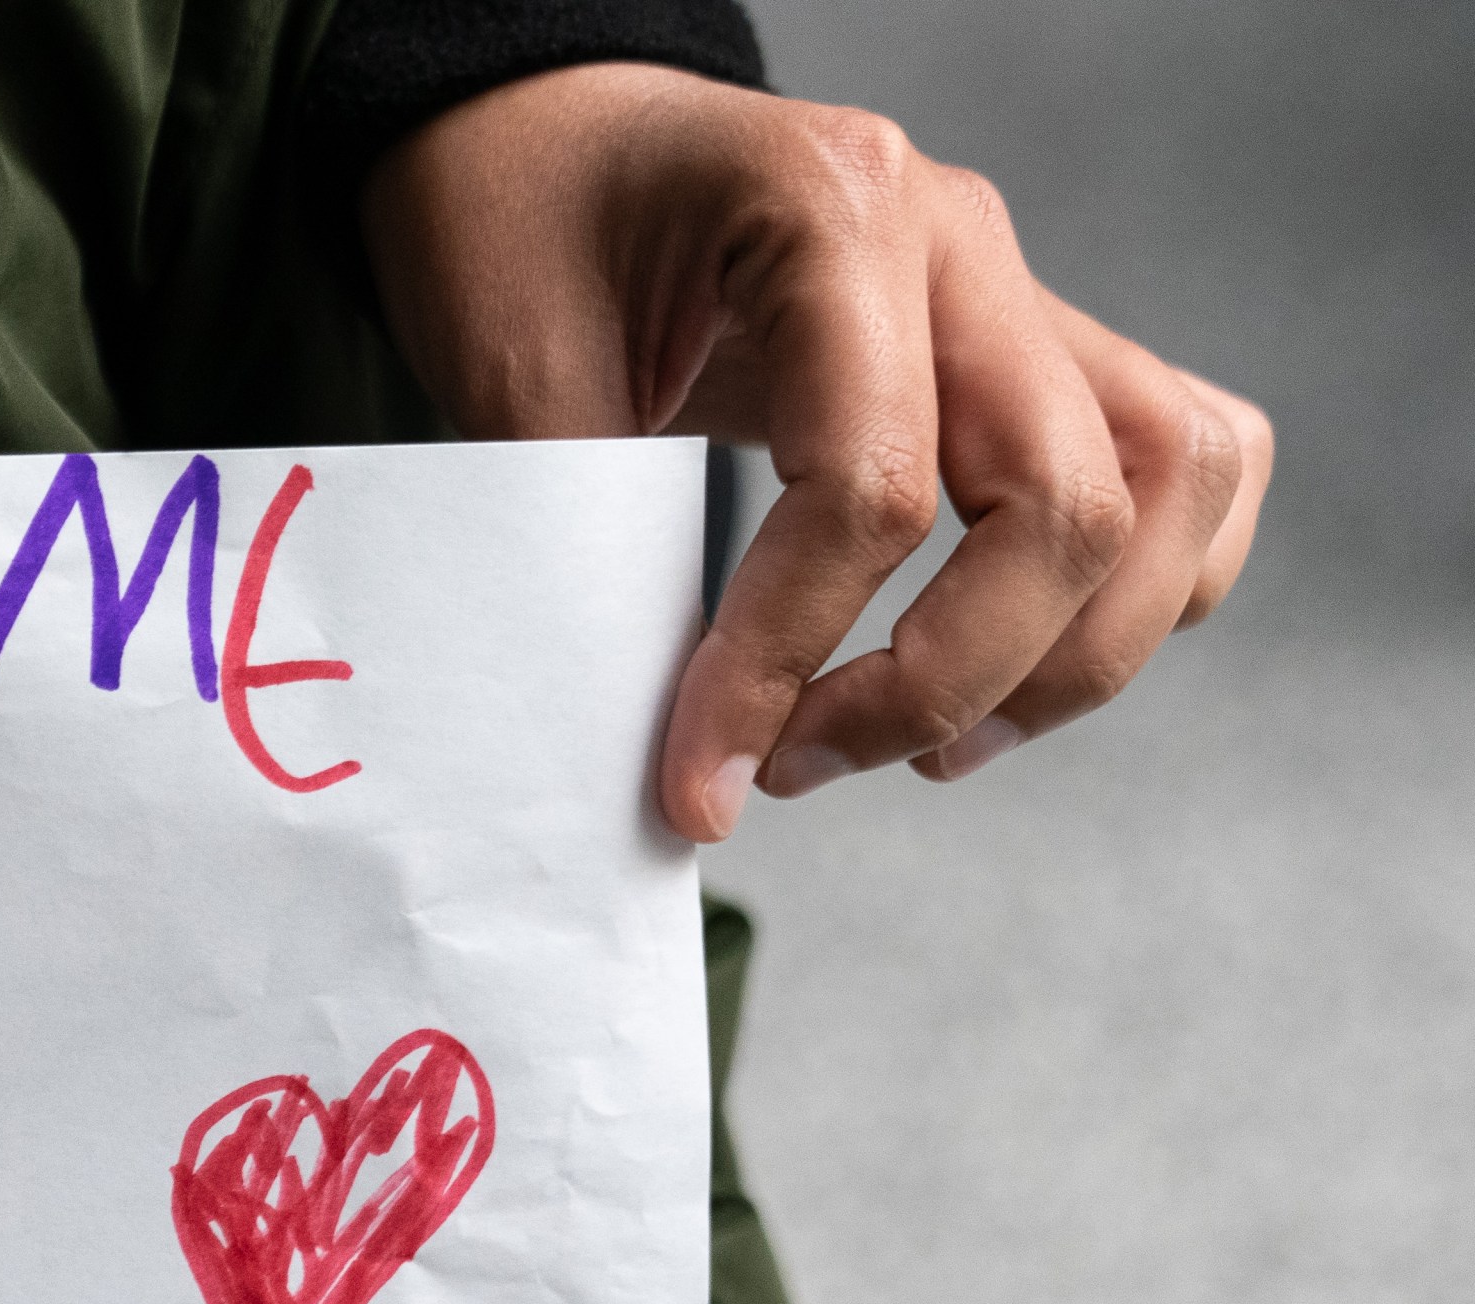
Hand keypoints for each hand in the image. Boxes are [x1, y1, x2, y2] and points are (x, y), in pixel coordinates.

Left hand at [363, 65, 1272, 841]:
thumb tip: (663, 732)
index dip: (786, 665)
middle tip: (797, 765)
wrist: (551, 135)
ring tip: (925, 747)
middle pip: (1066, 504)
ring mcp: (1018, 288)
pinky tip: (1017, 666)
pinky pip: (1185, 460)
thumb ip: (585, 533)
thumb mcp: (508, 362)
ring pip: (1172, 484)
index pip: (874, 490)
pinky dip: (1140, 585)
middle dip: (943, 684)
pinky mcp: (1039, 346)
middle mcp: (963, 242)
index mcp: (835, 213)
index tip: (705, 778)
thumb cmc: (525, 220)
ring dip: (1068, 656)